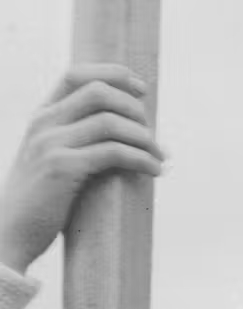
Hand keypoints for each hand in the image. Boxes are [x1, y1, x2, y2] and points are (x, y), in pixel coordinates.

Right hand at [0, 63, 165, 274]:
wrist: (9, 234)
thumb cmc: (38, 204)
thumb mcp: (50, 161)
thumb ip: (72, 143)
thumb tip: (118, 140)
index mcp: (41, 116)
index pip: (75, 75)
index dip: (113, 74)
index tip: (142, 89)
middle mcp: (43, 123)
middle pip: (99, 93)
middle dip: (135, 109)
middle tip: (154, 136)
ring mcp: (51, 144)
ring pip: (110, 122)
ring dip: (144, 138)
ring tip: (161, 156)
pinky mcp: (63, 168)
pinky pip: (113, 153)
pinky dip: (141, 159)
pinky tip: (154, 170)